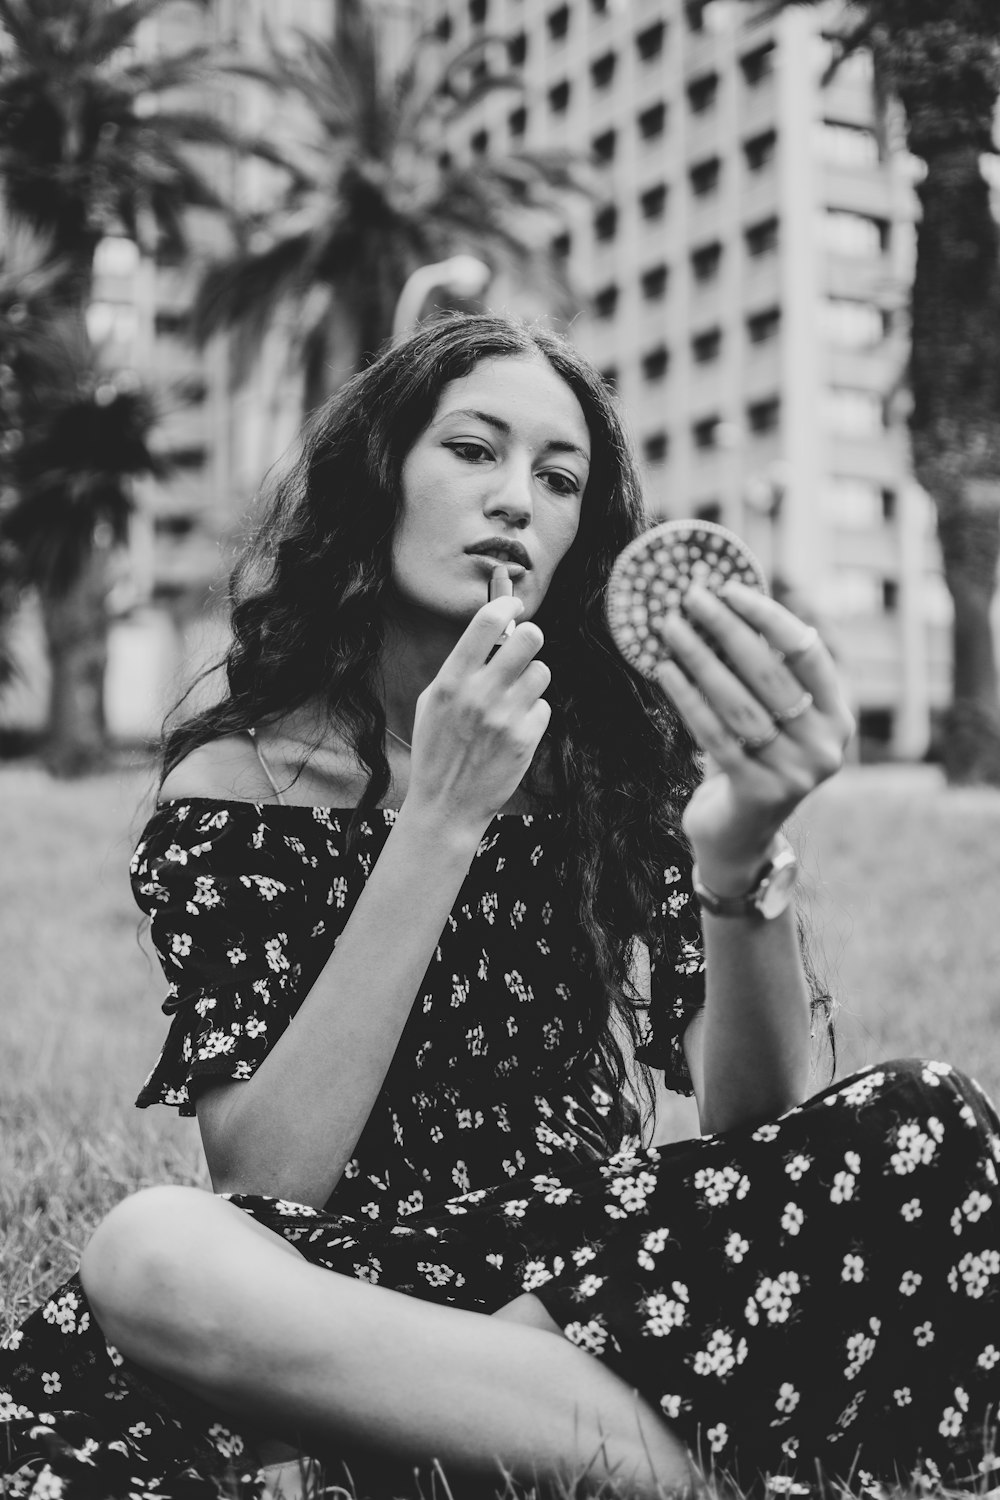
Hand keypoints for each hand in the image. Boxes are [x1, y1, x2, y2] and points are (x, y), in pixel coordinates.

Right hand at [406, 596, 550, 829]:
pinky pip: (544, 707)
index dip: (508, 605)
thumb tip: (491, 632)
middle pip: (530, 638)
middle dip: (530, 638)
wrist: (446, 805)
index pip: (488, 622)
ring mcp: (505, 717)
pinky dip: (533, 715)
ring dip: (532, 680)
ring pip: (542, 672)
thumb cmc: (437, 750)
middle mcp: (479, 694)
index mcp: (451, 680)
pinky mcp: (525, 739)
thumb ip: (459, 668)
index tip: (515, 604)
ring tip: (515, 697)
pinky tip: (514, 729)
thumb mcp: (433, 702)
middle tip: (525, 647)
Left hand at [652, 581, 854, 893]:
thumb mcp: (773, 717)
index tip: (729, 589)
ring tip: (669, 628)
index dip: (768, 616)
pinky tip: (665, 670)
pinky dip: (687, 698)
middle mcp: (826, 745)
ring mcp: (796, 773)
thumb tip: (727, 599)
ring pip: (739, 703)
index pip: (808, 651)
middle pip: (770, 673)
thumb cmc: (753, 760)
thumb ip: (767, 669)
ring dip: (699, 658)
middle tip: (690, 598)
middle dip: (726, 629)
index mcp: (839, 716)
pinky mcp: (759, 792)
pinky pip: (715, 734)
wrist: (739, 838)